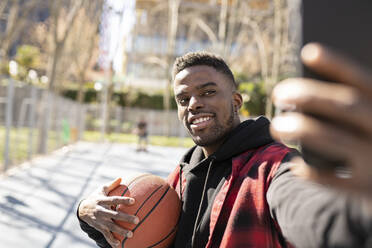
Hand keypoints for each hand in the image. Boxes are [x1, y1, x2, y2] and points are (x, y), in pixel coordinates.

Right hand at [78, 178, 138, 247]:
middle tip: (137, 220)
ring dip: (121, 231)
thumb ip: (112, 185)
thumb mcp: (101, 190)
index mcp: (103, 201)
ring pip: (111, 226)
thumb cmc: (95, 197)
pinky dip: (111, 240)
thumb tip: (121, 177)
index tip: (133, 201)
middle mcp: (101, 211)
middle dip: (126, 218)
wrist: (82, 209)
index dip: (123, 200)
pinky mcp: (99, 227)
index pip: (114, 200)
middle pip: (115, 215)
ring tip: (131, 234)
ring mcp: (100, 220)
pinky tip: (118, 245)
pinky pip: (105, 234)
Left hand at [270, 43, 371, 200]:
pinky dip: (312, 172)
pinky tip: (297, 167)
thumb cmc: (370, 141)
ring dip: (300, 128)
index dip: (337, 64)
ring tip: (275, 126)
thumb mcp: (368, 120)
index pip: (362, 81)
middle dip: (309, 94)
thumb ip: (350, 105)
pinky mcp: (367, 189)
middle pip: (346, 105)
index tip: (308, 51)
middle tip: (279, 92)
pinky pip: (334, 181)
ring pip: (335, 139)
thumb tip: (307, 88)